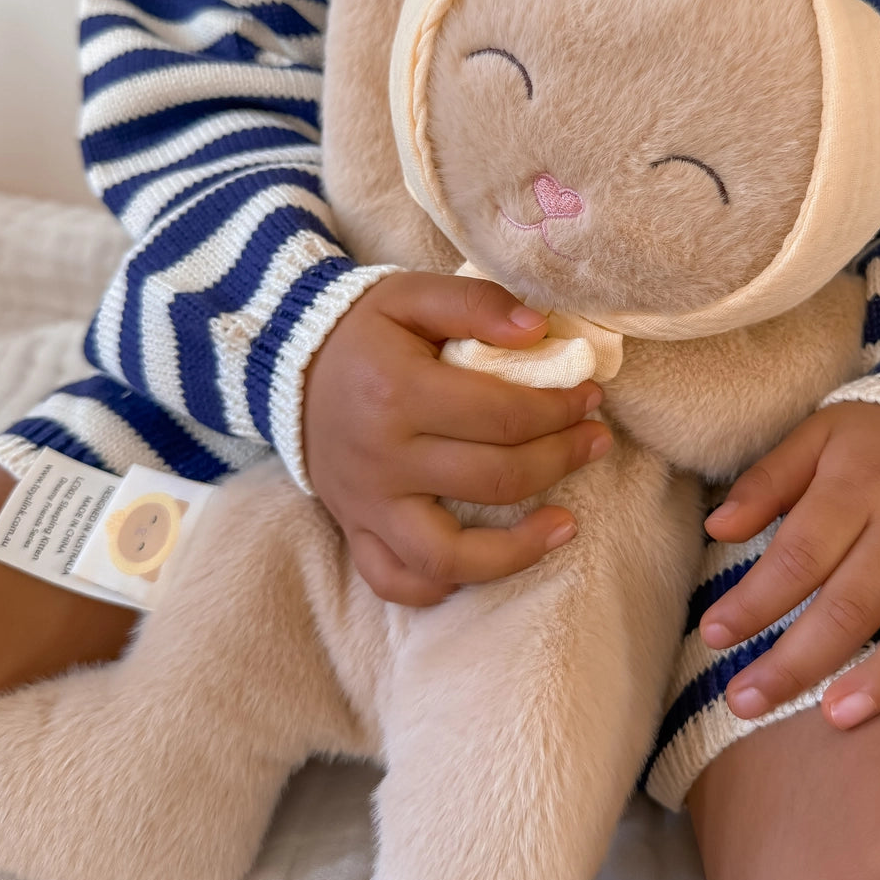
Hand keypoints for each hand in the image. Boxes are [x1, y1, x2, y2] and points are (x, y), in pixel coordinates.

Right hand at [302, 272, 610, 605]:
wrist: (283, 362)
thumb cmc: (361, 329)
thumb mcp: (412, 293)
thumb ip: (476, 303)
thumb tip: (538, 330)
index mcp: (398, 393)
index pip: (503, 416)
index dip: (560, 409)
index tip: (589, 397)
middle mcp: (383, 458)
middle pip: (494, 479)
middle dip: (562, 460)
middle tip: (595, 440)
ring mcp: (367, 503)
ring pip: (450, 554)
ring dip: (520, 548)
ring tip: (567, 525)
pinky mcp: (355, 529)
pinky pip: (398, 580)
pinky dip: (443, 585)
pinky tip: (489, 562)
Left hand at [698, 403, 879, 728]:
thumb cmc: (875, 441)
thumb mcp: (815, 436)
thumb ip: (766, 482)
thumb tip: (717, 528)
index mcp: (859, 486)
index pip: (800, 555)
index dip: (754, 601)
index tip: (714, 637)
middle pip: (855, 602)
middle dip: (797, 660)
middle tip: (747, 701)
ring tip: (837, 716)